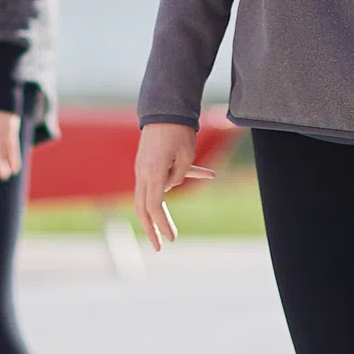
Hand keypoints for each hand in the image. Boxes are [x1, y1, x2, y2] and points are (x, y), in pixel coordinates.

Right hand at [133, 122, 213, 249]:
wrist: (165, 106)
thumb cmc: (178, 131)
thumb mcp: (185, 156)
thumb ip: (179, 176)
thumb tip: (170, 186)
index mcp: (152, 174)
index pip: (154, 207)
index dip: (161, 226)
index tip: (170, 240)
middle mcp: (143, 173)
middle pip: (144, 207)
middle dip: (152, 228)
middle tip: (160, 247)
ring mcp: (144, 167)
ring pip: (151, 195)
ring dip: (162, 211)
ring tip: (172, 229)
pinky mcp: (149, 161)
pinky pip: (162, 177)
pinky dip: (182, 177)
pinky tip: (210, 174)